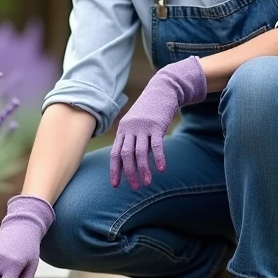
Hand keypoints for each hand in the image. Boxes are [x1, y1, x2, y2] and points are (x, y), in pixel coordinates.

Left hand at [110, 57, 207, 189]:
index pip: (115, 153)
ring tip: (147, 183)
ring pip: (140, 152)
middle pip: (126, 155)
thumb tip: (132, 162)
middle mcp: (130, 129)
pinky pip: (157, 145)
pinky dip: (159, 158)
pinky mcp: (157, 125)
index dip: (115, 170)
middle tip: (135, 187)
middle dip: (130, 173)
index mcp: (123, 130)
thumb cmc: (149, 111)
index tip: (116, 185)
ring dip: (143, 169)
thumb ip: (133, 140)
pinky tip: (162, 170)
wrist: (162, 90)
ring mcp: (143, 127)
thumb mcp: (136, 123)